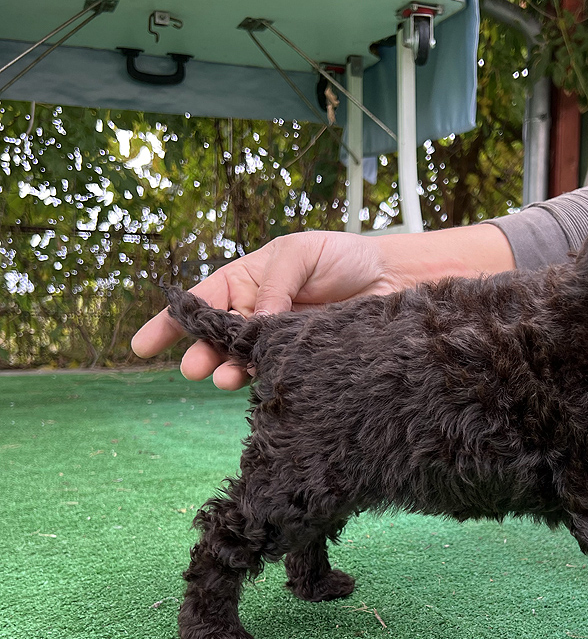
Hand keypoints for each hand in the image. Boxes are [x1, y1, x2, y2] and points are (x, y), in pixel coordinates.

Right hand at [131, 224, 514, 389]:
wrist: (395, 279)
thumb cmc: (345, 257)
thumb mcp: (301, 254)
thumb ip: (274, 286)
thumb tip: (252, 319)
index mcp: (249, 281)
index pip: (202, 302)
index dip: (171, 323)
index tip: (141, 346)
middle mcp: (260, 314)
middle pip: (219, 338)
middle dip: (201, 353)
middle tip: (194, 369)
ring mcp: (282, 341)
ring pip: (245, 360)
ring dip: (231, 369)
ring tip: (224, 378)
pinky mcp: (307, 360)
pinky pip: (279, 372)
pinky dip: (266, 378)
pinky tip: (260, 384)